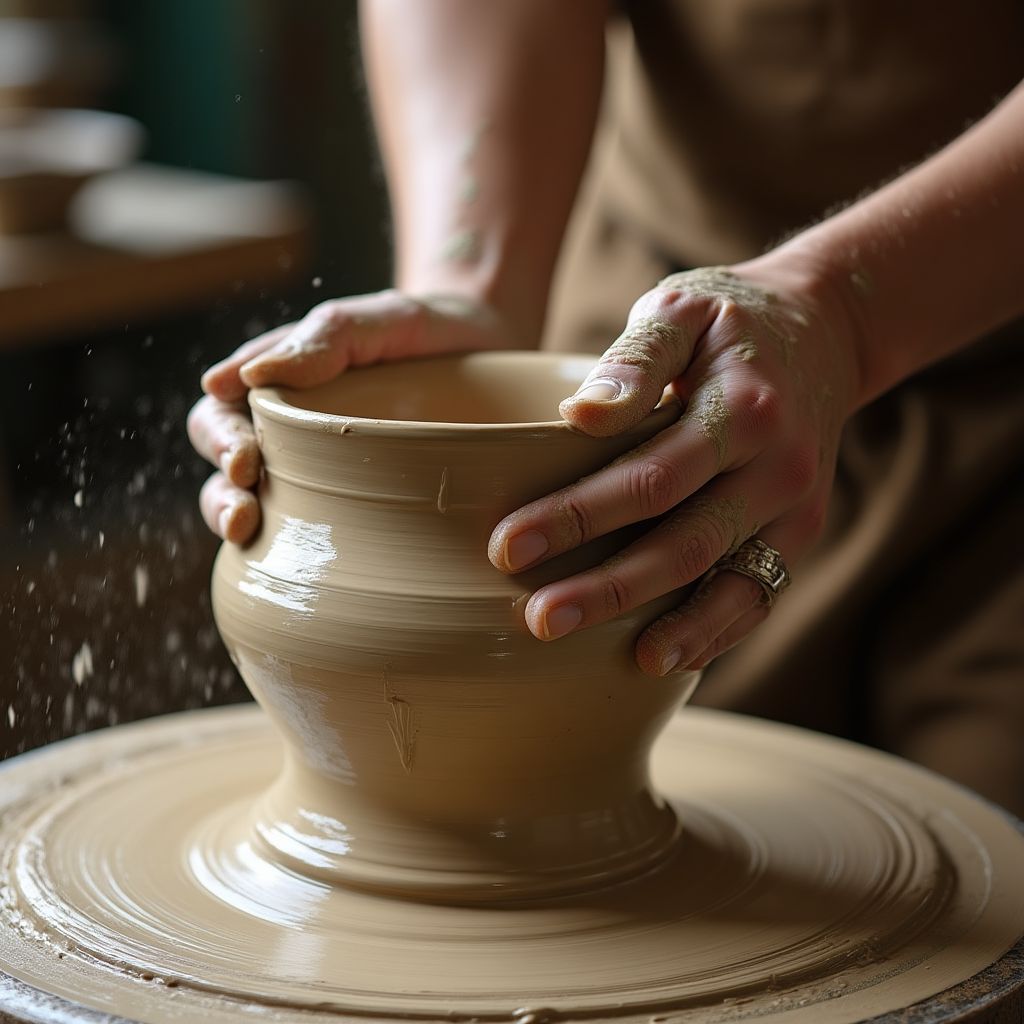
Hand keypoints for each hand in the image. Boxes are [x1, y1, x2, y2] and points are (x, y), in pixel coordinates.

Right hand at [188, 289, 518, 542]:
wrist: (494, 359)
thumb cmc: (429, 334)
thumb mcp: (383, 320)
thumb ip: (326, 337)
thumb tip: (247, 377)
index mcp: (282, 388)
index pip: (222, 414)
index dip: (220, 439)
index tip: (244, 460)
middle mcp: (290, 435)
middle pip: (226, 469)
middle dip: (221, 495)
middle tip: (244, 511)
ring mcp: (319, 477)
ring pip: (256, 508)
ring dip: (240, 525)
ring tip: (250, 534)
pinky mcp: (356, 512)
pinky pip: (311, 538)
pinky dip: (293, 555)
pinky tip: (300, 571)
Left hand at [488, 259, 860, 675]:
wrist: (825, 333)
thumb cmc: (730, 321)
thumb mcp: (680, 310)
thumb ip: (634, 360)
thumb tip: (579, 416)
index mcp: (743, 409)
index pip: (650, 477)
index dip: (579, 515)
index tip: (507, 545)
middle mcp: (779, 468)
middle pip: (684, 544)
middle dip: (607, 588)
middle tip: (536, 619)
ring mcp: (797, 508)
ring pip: (726, 583)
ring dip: (661, 627)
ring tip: (596, 657)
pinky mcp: (799, 532)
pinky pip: (757, 595)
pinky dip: (711, 633)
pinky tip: (659, 659)